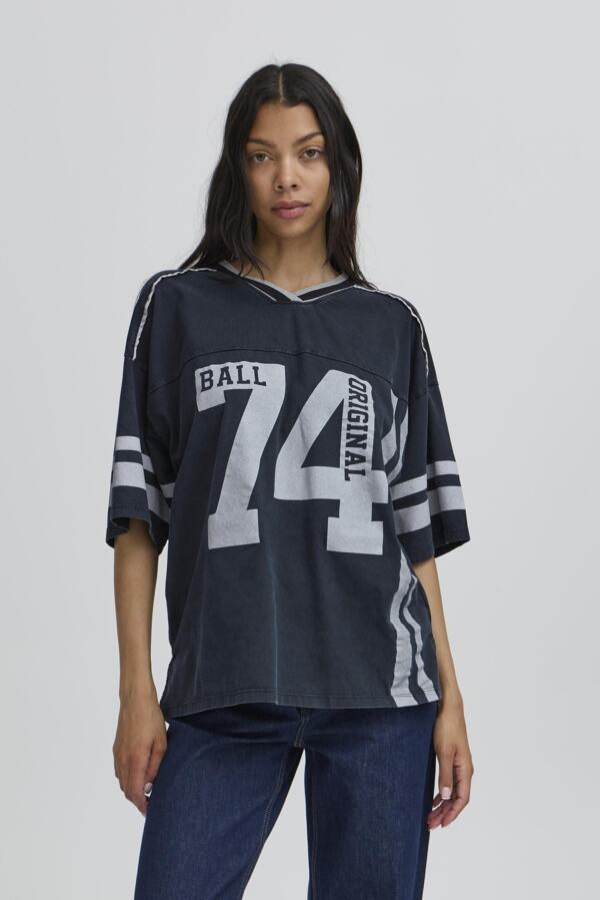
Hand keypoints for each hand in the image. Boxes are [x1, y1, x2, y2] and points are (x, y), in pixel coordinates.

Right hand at [113, 693, 167, 816]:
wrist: (135, 700)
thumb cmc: (151, 718)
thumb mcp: (161, 743)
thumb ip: (155, 767)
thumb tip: (148, 787)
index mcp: (135, 760)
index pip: (134, 792)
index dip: (141, 806)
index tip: (149, 812)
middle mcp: (122, 760)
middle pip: (126, 790)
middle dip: (137, 800)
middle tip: (150, 803)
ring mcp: (117, 754)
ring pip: (121, 781)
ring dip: (131, 790)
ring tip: (146, 790)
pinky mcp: (116, 749)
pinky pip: (119, 771)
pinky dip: (127, 779)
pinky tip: (138, 774)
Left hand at [428, 697, 473, 829]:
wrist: (448, 708)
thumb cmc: (447, 727)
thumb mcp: (443, 752)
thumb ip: (445, 775)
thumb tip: (445, 797)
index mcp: (465, 770)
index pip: (462, 799)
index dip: (452, 814)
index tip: (442, 825)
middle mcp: (465, 770)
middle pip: (457, 798)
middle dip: (445, 813)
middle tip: (431, 825)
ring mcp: (459, 765)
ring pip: (453, 792)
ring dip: (443, 805)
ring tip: (431, 816)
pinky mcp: (453, 760)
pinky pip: (449, 783)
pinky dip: (442, 794)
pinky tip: (433, 799)